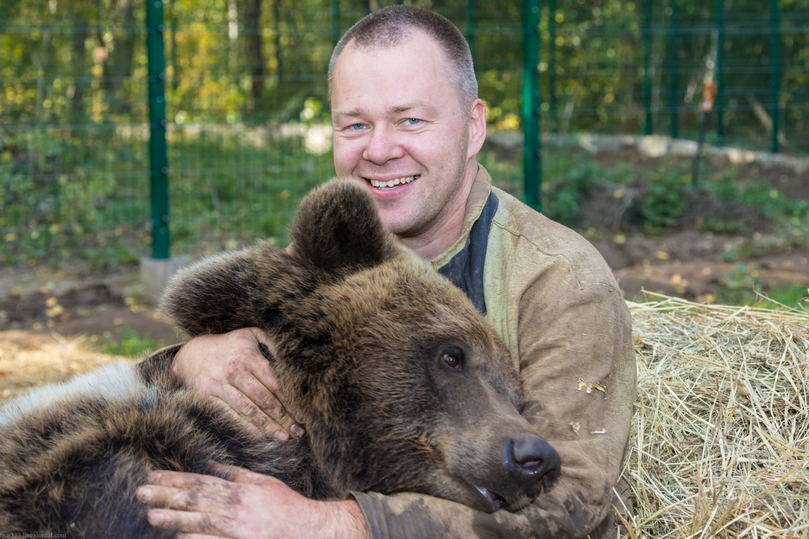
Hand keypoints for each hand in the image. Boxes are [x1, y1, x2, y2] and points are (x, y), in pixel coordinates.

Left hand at [136, 462, 369, 538]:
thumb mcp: (262, 483)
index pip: (201, 482)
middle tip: (141, 492)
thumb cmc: (285, 505)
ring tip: (152, 515)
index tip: (153, 476)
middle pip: (196, 499)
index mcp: (240, 490)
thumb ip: (236, 474)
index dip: (176, 479)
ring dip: (175, 518)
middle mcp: (236, 507)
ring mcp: (237, 529)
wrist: (307, 528)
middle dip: (167, 495)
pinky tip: (179, 537)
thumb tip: (211, 465)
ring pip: (200, 521)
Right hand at [173, 327, 303, 439]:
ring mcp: (219, 385)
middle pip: (264, 399)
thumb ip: (272, 342)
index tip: (303, 414)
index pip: (274, 382)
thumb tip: (292, 357)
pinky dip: (246, 428)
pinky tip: (261, 436)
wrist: (191, 355)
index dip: (290, 400)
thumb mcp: (250, 335)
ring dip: (268, 426)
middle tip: (298, 431)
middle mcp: (234, 370)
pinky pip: (230, 416)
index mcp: (248, 355)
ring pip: (249, 410)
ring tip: (284, 437)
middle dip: (283, 417)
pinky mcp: (207, 398)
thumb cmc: (229, 346)